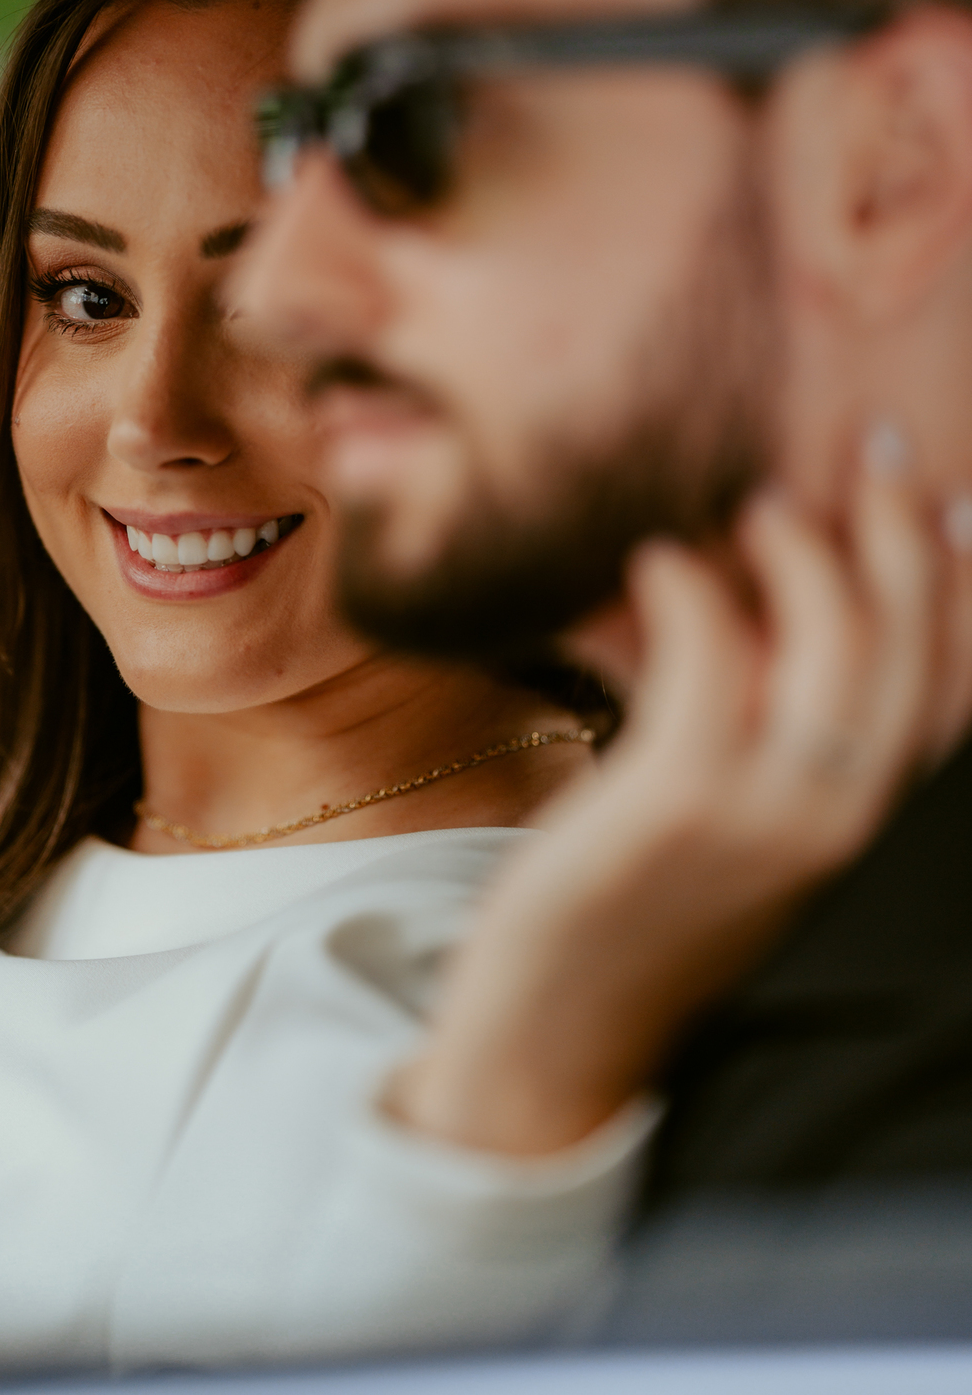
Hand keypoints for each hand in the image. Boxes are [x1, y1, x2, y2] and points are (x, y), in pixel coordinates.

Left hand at [394, 441, 969, 1154]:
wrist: (558, 1034)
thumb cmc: (641, 909)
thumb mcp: (741, 827)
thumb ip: (783, 737)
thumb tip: (797, 622)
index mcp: (864, 826)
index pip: (952, 691)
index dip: (965, 585)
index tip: (950, 501)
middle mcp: (840, 823)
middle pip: (910, 650)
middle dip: (903, 537)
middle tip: (874, 455)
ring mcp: (768, 819)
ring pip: (837, 651)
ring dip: (807, 557)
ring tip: (760, 508)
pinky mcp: (676, 808)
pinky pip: (712, 665)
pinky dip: (695, 593)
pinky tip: (661, 560)